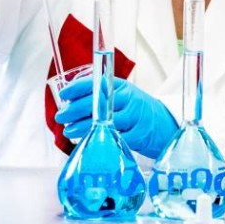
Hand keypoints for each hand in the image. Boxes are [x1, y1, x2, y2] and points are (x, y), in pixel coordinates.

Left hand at [53, 76, 179, 159]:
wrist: (164, 125)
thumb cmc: (135, 110)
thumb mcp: (121, 97)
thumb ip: (101, 97)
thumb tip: (70, 102)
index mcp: (121, 86)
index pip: (97, 83)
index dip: (78, 88)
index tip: (64, 94)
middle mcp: (129, 98)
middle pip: (99, 102)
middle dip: (75, 109)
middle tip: (61, 116)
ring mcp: (135, 116)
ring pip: (106, 120)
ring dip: (83, 126)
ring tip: (69, 130)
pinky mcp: (139, 135)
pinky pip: (116, 137)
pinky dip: (100, 139)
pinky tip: (88, 140)